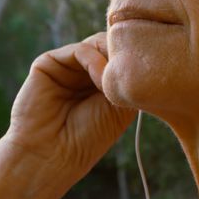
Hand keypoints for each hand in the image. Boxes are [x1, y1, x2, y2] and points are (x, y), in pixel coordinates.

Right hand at [2, 33, 135, 188]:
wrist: (53, 155)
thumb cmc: (88, 138)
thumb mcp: (120, 106)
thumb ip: (126, 77)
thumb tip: (133, 50)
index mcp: (102, 82)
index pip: (123, 56)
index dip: (136, 58)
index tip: (150, 72)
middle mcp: (83, 71)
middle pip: (111, 45)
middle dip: (125, 55)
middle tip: (132, 73)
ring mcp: (66, 66)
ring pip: (98, 43)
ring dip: (112, 59)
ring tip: (115, 83)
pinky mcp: (49, 63)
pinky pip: (80, 49)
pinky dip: (95, 60)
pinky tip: (101, 80)